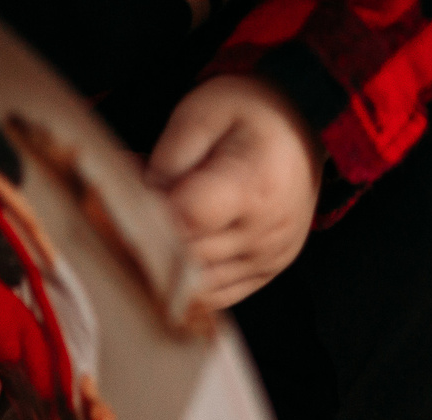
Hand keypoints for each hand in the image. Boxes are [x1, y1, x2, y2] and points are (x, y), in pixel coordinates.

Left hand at [146, 75, 322, 310]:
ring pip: (197, 284)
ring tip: (152, 228)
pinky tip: (172, 255)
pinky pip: (216, 295)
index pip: (188, 218)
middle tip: (126, 211)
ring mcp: (269, 257)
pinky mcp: (267, 272)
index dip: (150, 214)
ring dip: (165, 264)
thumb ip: (168, 157)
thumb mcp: (204, 111)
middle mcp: (266, 230)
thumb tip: (137, 201)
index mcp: (253, 184)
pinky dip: (187, 282)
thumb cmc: (250, 113)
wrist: (304, 127)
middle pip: (187, 255)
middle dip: (149, 237)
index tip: (127, 201)